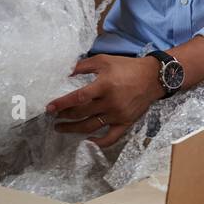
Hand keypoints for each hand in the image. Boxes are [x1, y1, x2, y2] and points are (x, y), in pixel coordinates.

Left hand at [46, 54, 163, 147]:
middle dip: (64, 116)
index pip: (78, 98)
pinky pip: (111, 138)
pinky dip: (99, 142)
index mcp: (104, 86)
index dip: (62, 104)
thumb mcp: (104, 60)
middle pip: (81, 113)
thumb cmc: (127, 67)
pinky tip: (88, 141)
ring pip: (91, 127)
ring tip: (61, 128)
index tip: (49, 108)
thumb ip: (83, 66)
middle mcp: (110, 102)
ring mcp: (118, 115)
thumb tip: (64, 73)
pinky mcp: (126, 122)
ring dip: (73, 129)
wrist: (154, 77)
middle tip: (54, 117)